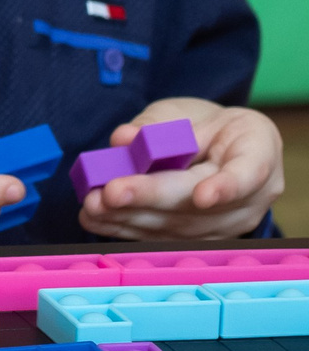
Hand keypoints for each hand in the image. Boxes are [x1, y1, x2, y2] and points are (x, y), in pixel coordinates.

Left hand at [78, 98, 284, 240]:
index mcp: (258, 150)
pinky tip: (97, 220)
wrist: (221, 147)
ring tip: (94, 207)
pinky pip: (167, 237)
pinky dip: (128, 228)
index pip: (248, 172)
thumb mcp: (183, 112)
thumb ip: (154, 125)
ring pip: (180, 226)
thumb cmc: (204, 125)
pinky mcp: (204, 238)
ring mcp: (231, 222)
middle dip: (151, 198)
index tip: (203, 196)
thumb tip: (122, 139)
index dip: (226, 187)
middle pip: (200, 203)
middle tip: (110, 193)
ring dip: (132, 218)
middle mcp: (254, 195)